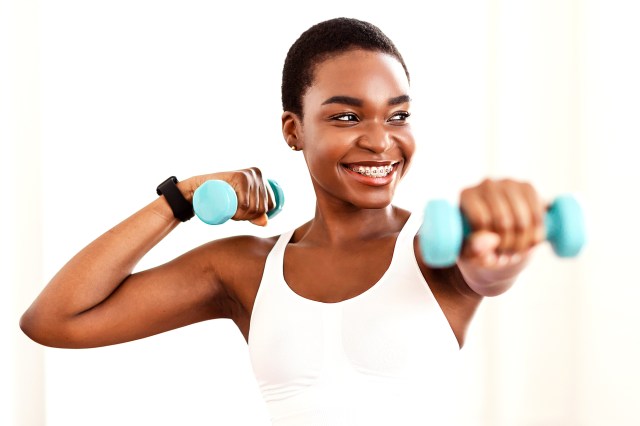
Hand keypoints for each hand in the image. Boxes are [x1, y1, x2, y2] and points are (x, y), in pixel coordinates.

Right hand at [187, 167, 274, 225]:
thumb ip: (255, 213)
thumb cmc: (221, 195)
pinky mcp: (239, 176)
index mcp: (262, 177)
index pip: (270, 204)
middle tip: (234, 215)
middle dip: (248, 217)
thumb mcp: (241, 203)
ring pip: (253, 207)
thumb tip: (266, 223)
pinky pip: (245, 204)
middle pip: (262, 207)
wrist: (199, 187)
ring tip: (232, 214)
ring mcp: (249, 174)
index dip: (258, 215)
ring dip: (242, 217)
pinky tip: (232, 214)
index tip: (244, 215)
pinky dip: (240, 214)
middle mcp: (258, 173)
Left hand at [456, 178, 544, 293]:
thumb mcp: (469, 253)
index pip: (481, 220)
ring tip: (515, 252)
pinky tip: (529, 243)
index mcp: (466, 196)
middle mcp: (486, 184)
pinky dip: (536, 235)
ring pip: (522, 221)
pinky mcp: (527, 188)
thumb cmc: (477, 245)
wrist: (498, 233)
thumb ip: (473, 250)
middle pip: (503, 221)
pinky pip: (537, 216)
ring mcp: (508, 183)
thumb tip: (490, 241)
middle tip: (505, 256)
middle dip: (507, 246)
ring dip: (522, 244)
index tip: (490, 252)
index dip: (488, 243)